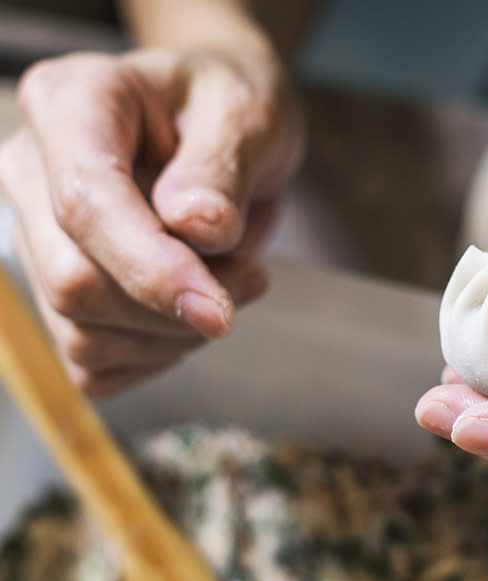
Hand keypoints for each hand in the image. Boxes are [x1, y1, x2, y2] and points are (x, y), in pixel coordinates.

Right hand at [0, 48, 302, 395]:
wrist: (222, 125)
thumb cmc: (230, 108)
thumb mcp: (248, 114)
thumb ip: (222, 166)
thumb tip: (194, 227)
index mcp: (71, 103)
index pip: (86, 205)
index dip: (153, 270)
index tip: (220, 312)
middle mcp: (30, 170)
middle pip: (74, 283)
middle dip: (175, 306)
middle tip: (251, 278)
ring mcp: (34, 235)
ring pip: (82, 334)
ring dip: (174, 334)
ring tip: (231, 282)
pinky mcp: (55, 289)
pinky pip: (92, 364)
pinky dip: (155, 356)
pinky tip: (192, 316)